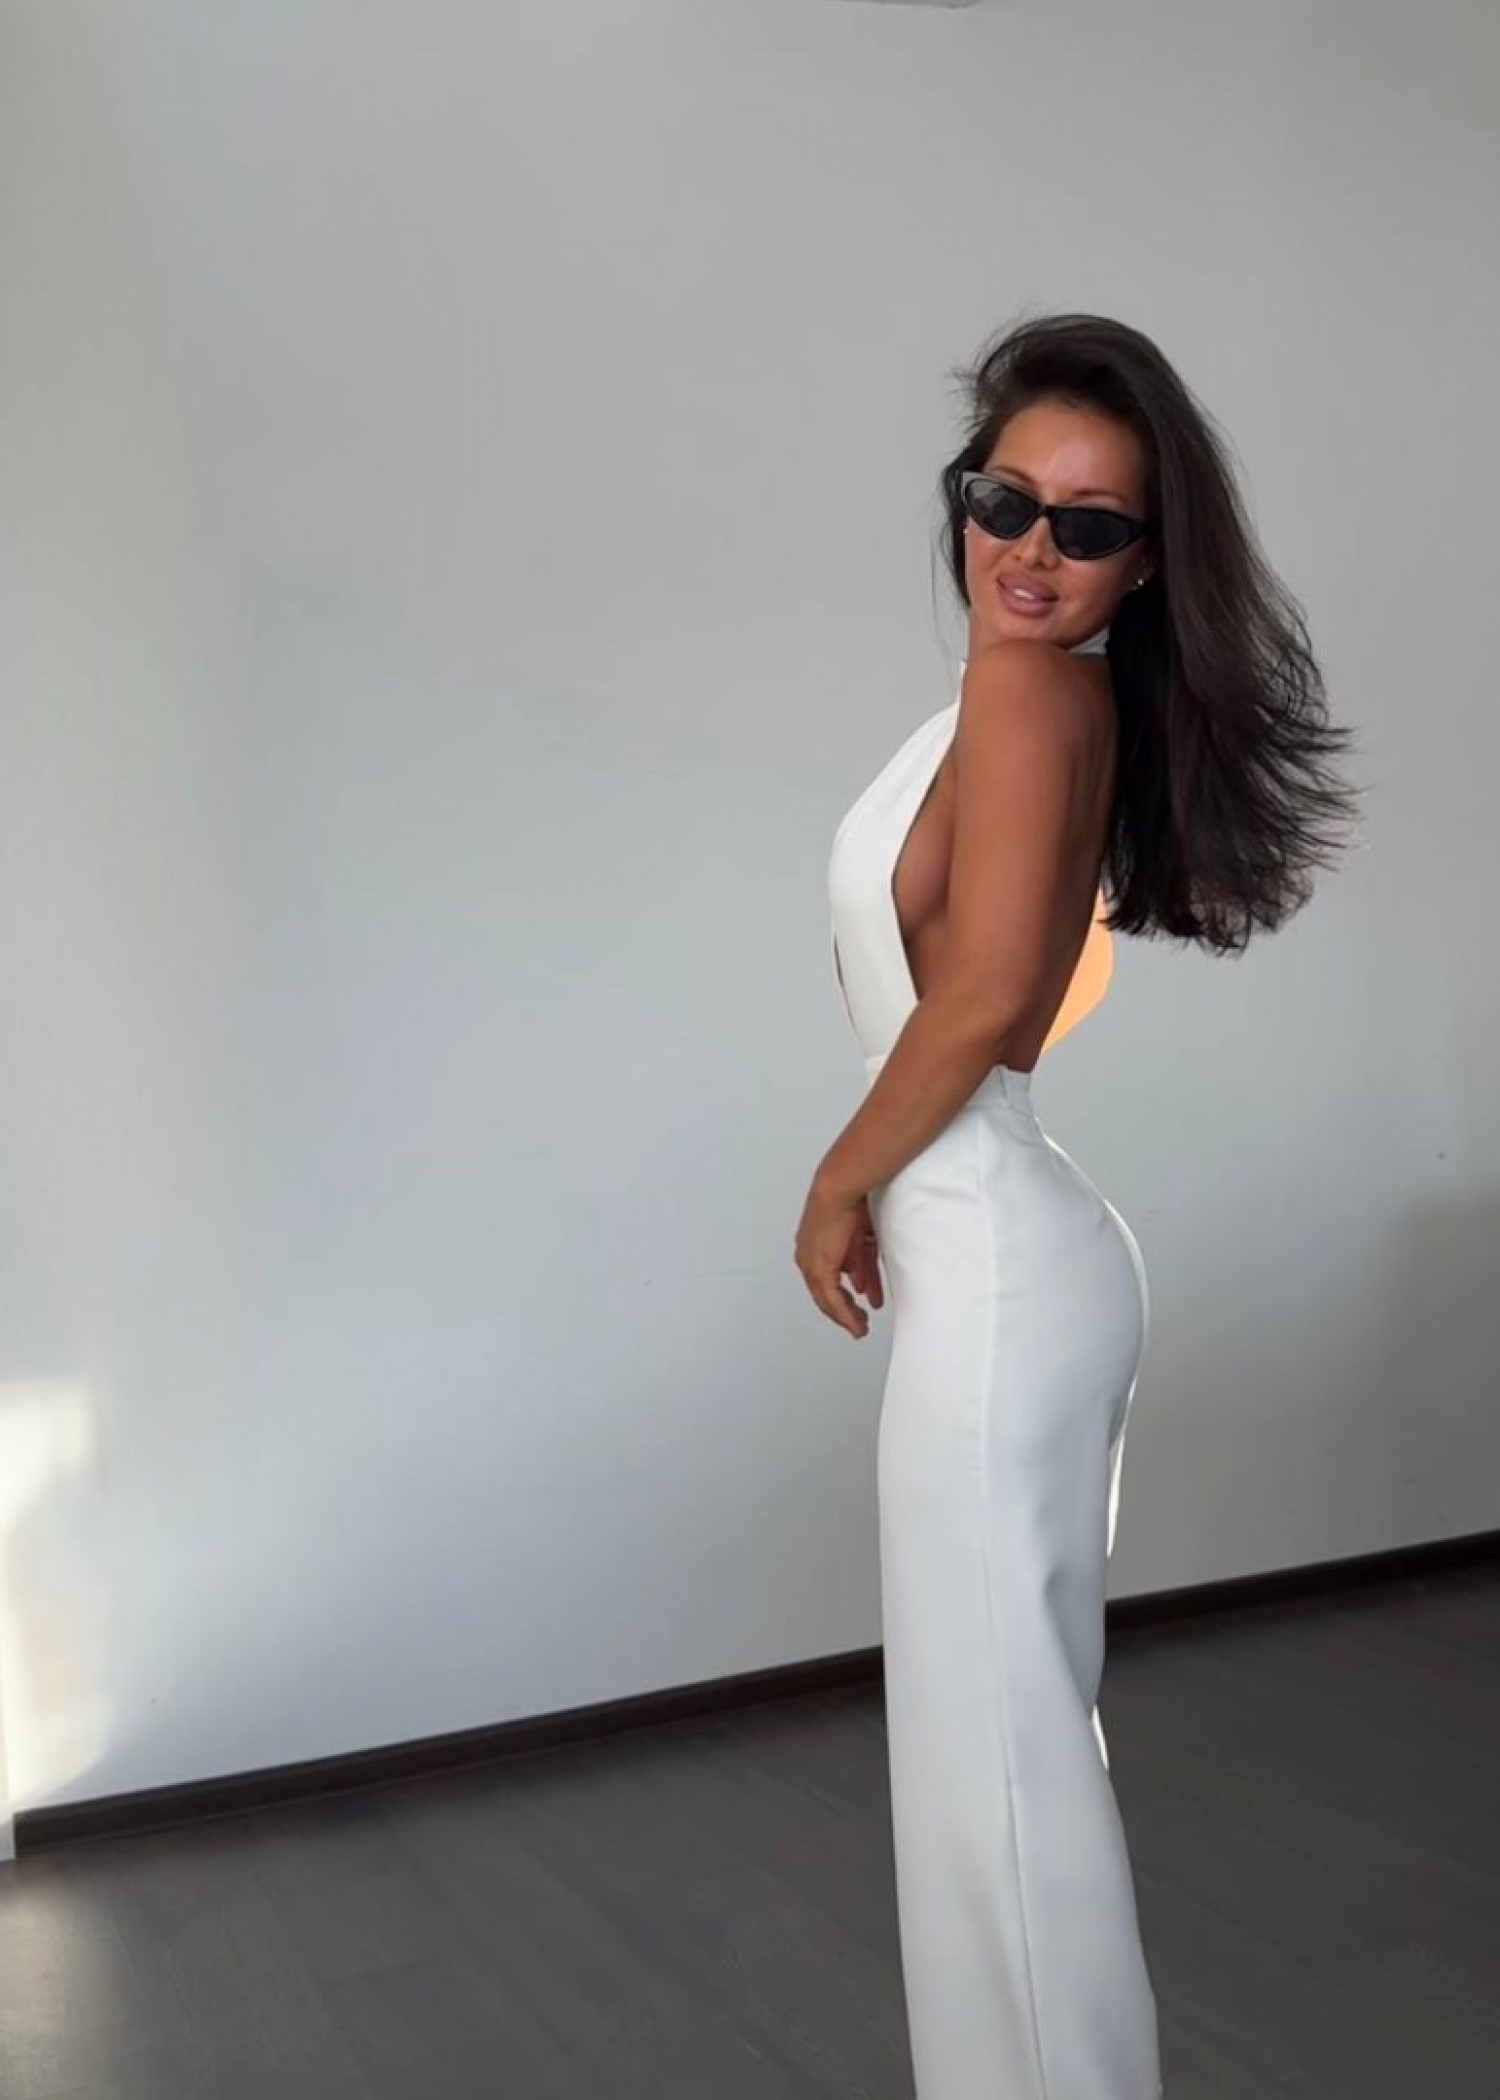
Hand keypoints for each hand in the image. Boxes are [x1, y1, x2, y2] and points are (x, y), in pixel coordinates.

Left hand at [794, 1179, 883, 1338]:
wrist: (839, 1190)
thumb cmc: (849, 1203)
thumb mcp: (859, 1241)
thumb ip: (859, 1266)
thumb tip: (860, 1287)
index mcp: (812, 1249)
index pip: (825, 1280)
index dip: (841, 1297)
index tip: (855, 1306)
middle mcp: (807, 1258)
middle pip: (824, 1295)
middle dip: (844, 1311)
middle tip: (858, 1323)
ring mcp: (811, 1265)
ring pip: (828, 1301)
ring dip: (846, 1316)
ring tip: (859, 1328)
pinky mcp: (819, 1268)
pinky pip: (833, 1299)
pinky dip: (845, 1313)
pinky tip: (856, 1323)